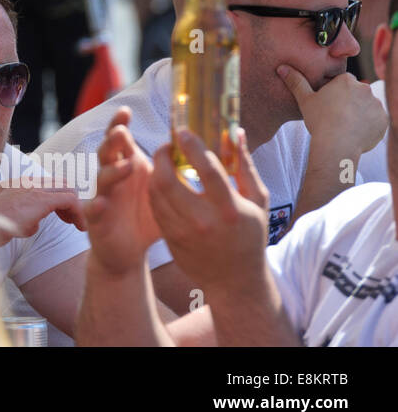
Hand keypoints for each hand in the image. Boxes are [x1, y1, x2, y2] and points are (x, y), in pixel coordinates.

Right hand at [0, 183, 86, 247]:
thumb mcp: (5, 218)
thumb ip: (22, 217)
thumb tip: (33, 223)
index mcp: (17, 184)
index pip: (47, 184)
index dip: (58, 199)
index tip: (61, 216)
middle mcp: (27, 181)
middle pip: (61, 183)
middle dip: (70, 202)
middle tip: (71, 222)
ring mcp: (34, 188)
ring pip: (68, 189)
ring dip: (76, 209)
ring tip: (78, 225)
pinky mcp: (41, 199)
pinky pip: (69, 200)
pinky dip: (78, 213)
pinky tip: (79, 227)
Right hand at [85, 107, 160, 274]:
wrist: (127, 250)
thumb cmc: (147, 216)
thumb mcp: (162, 190)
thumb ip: (173, 171)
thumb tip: (205, 150)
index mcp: (127, 165)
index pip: (121, 139)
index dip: (119, 123)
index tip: (126, 110)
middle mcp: (112, 177)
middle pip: (107, 152)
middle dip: (112, 140)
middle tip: (121, 131)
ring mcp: (102, 196)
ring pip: (101, 177)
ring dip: (112, 170)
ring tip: (126, 166)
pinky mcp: (96, 219)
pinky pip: (92, 210)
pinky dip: (95, 206)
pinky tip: (101, 203)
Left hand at [147, 128, 269, 297]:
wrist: (235, 281)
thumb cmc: (250, 236)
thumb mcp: (258, 202)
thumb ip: (245, 166)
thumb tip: (235, 132)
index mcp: (229, 210)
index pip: (207, 171)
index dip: (192, 147)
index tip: (183, 131)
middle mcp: (203, 221)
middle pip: (168, 180)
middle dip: (162, 156)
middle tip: (168, 146)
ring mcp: (182, 231)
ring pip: (155, 192)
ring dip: (155, 170)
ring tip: (164, 160)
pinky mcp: (169, 238)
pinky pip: (154, 206)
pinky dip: (154, 189)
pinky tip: (162, 181)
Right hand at [279, 65, 387, 160]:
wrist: (337, 145)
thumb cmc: (319, 120)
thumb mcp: (304, 100)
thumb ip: (296, 82)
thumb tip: (281, 67)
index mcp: (346, 81)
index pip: (343, 82)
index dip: (335, 92)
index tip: (328, 104)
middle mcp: (365, 89)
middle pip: (356, 92)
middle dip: (349, 101)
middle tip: (336, 115)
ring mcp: (376, 104)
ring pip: (367, 106)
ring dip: (360, 112)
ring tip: (346, 125)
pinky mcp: (383, 119)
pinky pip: (376, 120)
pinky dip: (368, 125)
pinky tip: (356, 132)